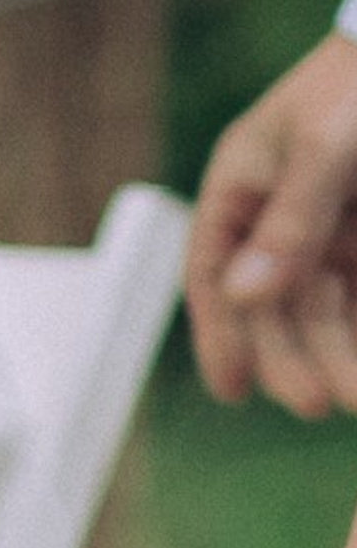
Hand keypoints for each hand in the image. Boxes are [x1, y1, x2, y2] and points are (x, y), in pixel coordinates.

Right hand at [186, 28, 356, 413]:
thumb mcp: (322, 146)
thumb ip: (289, 223)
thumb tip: (242, 294)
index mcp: (246, 180)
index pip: (213, 264)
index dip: (216, 328)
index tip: (230, 388)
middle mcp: (284, 216)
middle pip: (271, 304)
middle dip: (289, 357)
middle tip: (316, 400)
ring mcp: (333, 235)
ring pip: (321, 316)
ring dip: (335, 360)